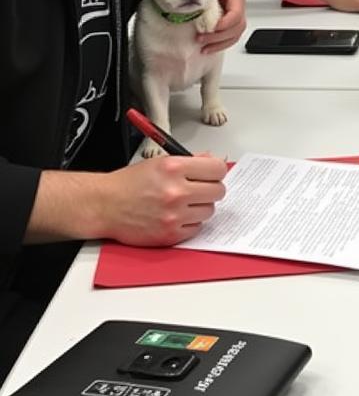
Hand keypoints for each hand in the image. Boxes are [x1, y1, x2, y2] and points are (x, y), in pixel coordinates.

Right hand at [99, 154, 228, 244]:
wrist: (104, 205)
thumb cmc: (128, 184)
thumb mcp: (160, 161)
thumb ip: (190, 161)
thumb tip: (213, 162)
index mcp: (174, 168)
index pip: (218, 169)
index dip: (217, 171)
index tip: (213, 174)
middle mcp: (175, 191)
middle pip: (218, 191)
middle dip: (211, 189)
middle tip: (199, 189)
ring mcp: (173, 215)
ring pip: (209, 210)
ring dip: (200, 207)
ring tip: (183, 203)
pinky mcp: (169, 234)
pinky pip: (196, 228)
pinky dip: (190, 223)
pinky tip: (176, 216)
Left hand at [198, 0, 246, 54]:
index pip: (237, 13)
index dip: (225, 23)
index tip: (213, 28)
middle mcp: (237, 3)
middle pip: (237, 26)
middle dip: (220, 36)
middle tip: (203, 38)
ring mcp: (234, 13)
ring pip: (235, 34)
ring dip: (219, 42)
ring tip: (204, 45)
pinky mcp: (227, 21)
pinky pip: (229, 36)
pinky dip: (219, 44)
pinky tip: (208, 47)